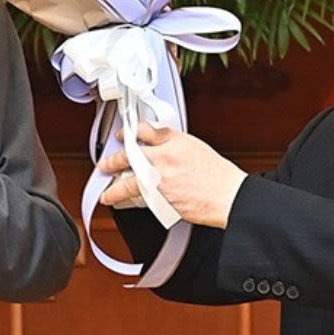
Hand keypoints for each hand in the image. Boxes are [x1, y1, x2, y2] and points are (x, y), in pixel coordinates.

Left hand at [100, 124, 245, 228]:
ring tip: (107, 193)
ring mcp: (160, 180)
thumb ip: (175, 144)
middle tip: (106, 164)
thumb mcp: (196, 147)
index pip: (145, 131)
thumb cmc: (218, 175)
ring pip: (128, 182)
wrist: (227, 196)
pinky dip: (129, 202)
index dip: (131, 132)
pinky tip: (123, 204)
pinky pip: (139, 199)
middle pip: (129, 155)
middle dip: (113, 160)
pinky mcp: (160, 199)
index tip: (125, 135)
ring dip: (114, 188)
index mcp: (174, 142)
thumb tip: (160, 144)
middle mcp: (164, 159)